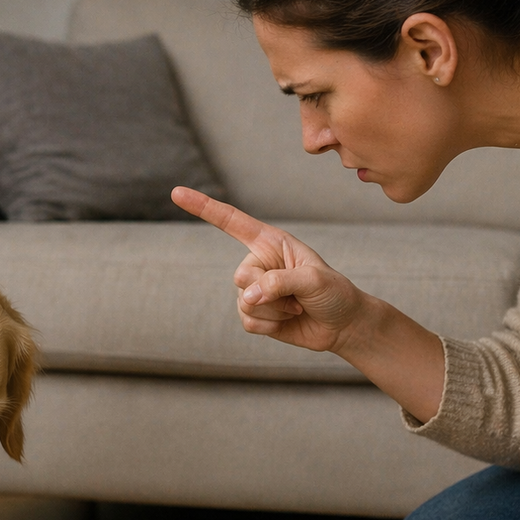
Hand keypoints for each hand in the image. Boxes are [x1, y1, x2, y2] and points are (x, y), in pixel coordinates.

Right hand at [171, 186, 364, 353]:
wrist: (342, 325)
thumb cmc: (334, 293)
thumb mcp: (314, 280)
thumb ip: (279, 283)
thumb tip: (247, 297)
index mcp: (271, 242)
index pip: (232, 222)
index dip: (204, 207)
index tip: (176, 193)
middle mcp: (259, 263)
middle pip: (240, 276)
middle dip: (268, 291)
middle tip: (297, 296)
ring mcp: (255, 290)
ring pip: (244, 303)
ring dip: (274, 311)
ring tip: (296, 307)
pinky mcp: (255, 315)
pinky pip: (248, 322)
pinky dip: (270, 326)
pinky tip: (288, 321)